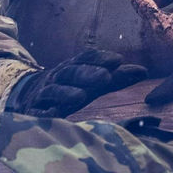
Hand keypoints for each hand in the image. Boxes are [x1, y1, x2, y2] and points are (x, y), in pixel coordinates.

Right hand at [6, 49, 146, 117]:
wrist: (29, 94)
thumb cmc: (71, 88)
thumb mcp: (92, 81)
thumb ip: (116, 77)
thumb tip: (143, 71)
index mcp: (73, 67)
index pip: (86, 58)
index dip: (100, 58)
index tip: (117, 60)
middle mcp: (58, 77)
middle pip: (71, 72)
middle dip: (87, 73)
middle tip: (104, 77)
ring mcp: (44, 94)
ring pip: (54, 90)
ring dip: (66, 92)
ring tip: (80, 96)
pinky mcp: (34, 110)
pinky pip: (37, 112)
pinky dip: (44, 113)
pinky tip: (52, 115)